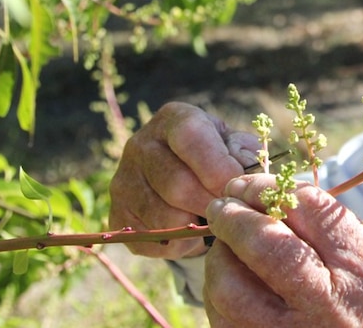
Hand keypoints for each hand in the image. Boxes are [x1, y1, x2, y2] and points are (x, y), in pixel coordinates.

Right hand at [108, 102, 258, 258]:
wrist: (188, 178)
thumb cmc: (221, 158)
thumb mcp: (237, 146)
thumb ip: (245, 155)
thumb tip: (246, 176)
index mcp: (174, 119)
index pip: (190, 137)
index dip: (217, 167)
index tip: (237, 188)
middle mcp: (140, 144)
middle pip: (177, 185)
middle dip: (212, 204)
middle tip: (231, 212)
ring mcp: (123, 181)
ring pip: (164, 218)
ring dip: (197, 226)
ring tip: (213, 220)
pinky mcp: (116, 214)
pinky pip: (152, 239)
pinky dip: (179, 243)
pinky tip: (191, 229)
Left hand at [203, 175, 362, 327]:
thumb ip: (332, 229)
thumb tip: (273, 197)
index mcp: (362, 269)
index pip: (305, 210)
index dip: (265, 188)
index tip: (246, 183)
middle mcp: (328, 305)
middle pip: (264, 247)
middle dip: (234, 219)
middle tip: (221, 206)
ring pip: (232, 291)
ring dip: (220, 259)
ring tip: (225, 247)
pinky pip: (226, 324)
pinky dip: (220, 298)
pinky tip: (230, 284)